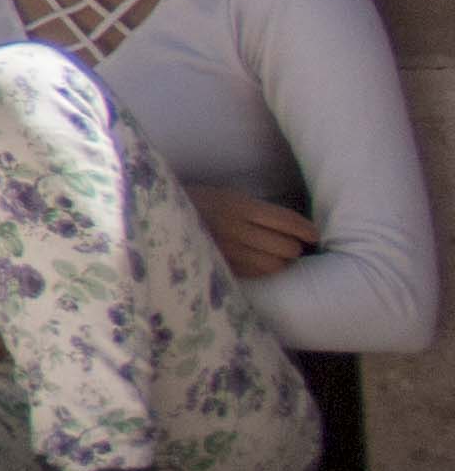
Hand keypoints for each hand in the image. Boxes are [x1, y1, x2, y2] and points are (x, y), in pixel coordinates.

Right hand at [187, 185, 318, 280]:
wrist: (156, 217)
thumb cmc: (197, 204)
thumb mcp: (226, 196)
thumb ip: (255, 210)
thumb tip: (291, 228)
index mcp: (238, 205)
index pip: (286, 221)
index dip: (306, 230)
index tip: (313, 235)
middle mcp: (234, 229)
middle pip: (285, 246)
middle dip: (294, 247)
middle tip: (293, 245)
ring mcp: (227, 251)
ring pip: (274, 264)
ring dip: (281, 261)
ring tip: (277, 255)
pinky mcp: (221, 266)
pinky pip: (256, 274)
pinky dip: (265, 270)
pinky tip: (262, 263)